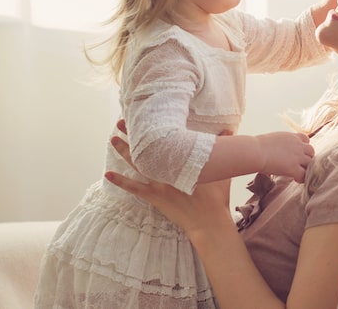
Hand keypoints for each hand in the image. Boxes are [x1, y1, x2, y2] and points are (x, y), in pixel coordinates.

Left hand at [106, 133, 231, 238]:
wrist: (209, 222)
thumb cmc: (217, 196)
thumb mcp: (222, 170)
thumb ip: (224, 146)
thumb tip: (230, 129)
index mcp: (183, 160)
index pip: (166, 138)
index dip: (153, 126)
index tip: (145, 114)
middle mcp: (168, 168)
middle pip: (146, 147)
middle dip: (133, 133)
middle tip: (121, 121)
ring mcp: (159, 183)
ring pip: (136, 163)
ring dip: (123, 150)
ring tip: (112, 138)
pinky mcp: (154, 197)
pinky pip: (133, 187)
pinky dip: (120, 181)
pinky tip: (107, 174)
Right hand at [256, 131, 314, 182]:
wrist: (255, 151)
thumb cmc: (257, 146)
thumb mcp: (272, 139)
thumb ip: (280, 144)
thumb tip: (275, 150)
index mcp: (291, 137)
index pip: (306, 139)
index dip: (304, 147)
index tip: (298, 152)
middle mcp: (297, 145)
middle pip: (311, 151)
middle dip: (307, 157)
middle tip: (300, 164)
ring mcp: (297, 157)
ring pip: (311, 163)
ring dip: (306, 168)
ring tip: (299, 173)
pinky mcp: (293, 168)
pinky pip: (304, 175)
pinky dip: (302, 178)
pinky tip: (295, 179)